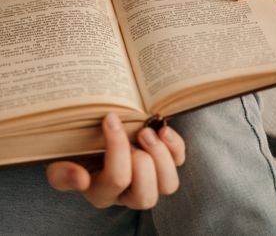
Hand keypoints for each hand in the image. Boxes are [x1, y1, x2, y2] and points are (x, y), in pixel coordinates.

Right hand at [47, 113, 184, 208]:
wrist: (88, 134)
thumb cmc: (73, 148)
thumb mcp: (58, 161)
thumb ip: (62, 173)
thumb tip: (81, 179)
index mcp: (101, 191)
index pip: (115, 180)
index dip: (117, 148)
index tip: (110, 118)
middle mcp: (127, 192)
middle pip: (146, 196)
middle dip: (143, 161)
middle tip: (136, 134)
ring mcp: (148, 179)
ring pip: (168, 185)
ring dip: (161, 156)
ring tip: (147, 132)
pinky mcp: (163, 164)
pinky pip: (179, 162)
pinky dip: (175, 146)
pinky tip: (162, 129)